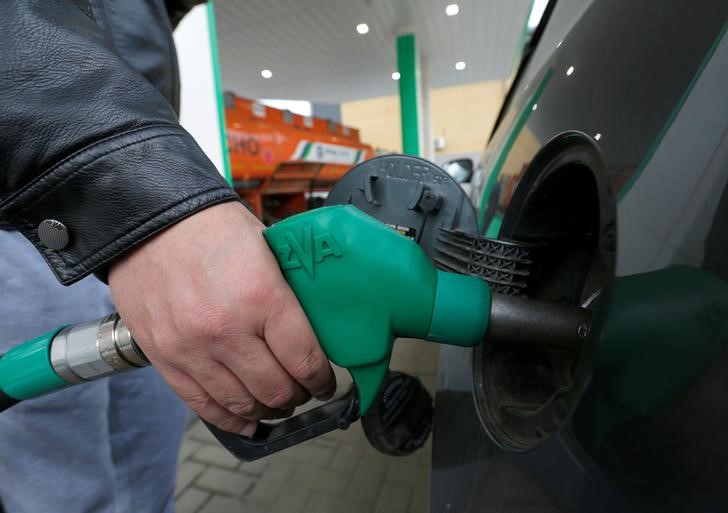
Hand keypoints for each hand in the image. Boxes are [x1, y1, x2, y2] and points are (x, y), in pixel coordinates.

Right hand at [108, 201, 335, 434]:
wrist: (147, 219)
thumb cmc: (211, 227)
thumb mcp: (267, 250)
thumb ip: (287, 294)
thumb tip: (314, 329)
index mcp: (261, 296)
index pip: (305, 359)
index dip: (322, 378)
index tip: (326, 380)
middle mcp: (226, 329)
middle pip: (276, 389)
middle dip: (298, 395)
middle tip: (304, 389)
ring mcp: (192, 348)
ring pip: (243, 404)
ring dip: (268, 409)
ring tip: (278, 401)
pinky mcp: (165, 358)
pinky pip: (202, 404)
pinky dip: (230, 419)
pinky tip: (246, 420)